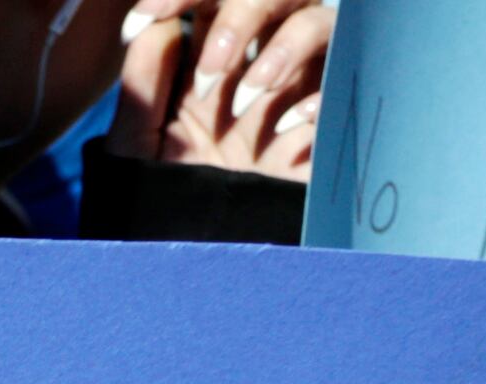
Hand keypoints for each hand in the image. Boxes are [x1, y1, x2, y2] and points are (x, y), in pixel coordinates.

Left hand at [112, 0, 331, 176]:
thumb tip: (154, 27)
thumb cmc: (163, 197)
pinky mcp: (325, 123)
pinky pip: (346, 82)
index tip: (147, 17)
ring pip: (318, 22)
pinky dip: (319, 97)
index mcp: (206, 59)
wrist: (198, 255)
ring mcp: (294, 88)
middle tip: (208, 73)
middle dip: (242, 16)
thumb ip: (142, 89)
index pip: (209, 0)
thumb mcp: (138, 147)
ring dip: (283, 51)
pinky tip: (287, 127)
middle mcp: (254, 63)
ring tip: (246, 101)